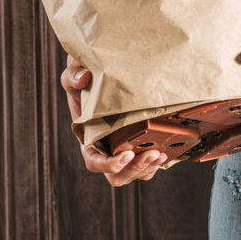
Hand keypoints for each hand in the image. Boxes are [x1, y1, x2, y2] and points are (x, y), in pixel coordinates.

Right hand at [59, 53, 165, 186]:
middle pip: (117, 175)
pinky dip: (157, 163)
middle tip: (151, 154)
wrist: (111, 64)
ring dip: (147, 168)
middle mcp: (106, 145)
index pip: (94, 161)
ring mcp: (124, 145)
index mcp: (88, 135)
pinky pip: (148, 163)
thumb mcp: (77, 66)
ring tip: (161, 154)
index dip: (108, 165)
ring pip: (135, 172)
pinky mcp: (141, 141)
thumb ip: (73, 73)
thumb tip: (82, 78)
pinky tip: (167, 152)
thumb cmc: (90, 68)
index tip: (126, 155)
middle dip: (134, 170)